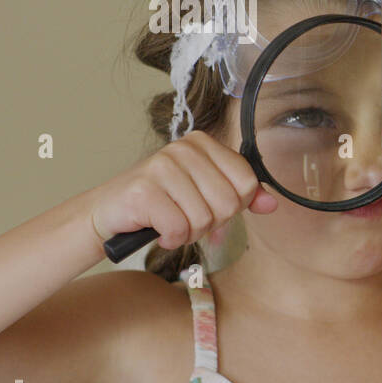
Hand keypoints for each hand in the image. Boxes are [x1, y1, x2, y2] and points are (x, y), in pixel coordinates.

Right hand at [88, 131, 276, 249]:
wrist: (110, 214)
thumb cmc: (161, 204)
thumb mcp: (206, 194)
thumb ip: (241, 196)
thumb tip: (272, 203)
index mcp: (203, 144)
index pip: (248, 182)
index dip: (235, 206)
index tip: (212, 207)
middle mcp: (183, 149)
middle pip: (229, 203)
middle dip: (211, 223)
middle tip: (187, 218)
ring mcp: (162, 167)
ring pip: (204, 219)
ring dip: (189, 233)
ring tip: (170, 222)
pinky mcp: (143, 190)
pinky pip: (179, 228)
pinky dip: (171, 239)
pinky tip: (158, 230)